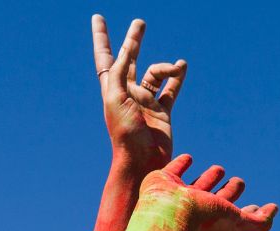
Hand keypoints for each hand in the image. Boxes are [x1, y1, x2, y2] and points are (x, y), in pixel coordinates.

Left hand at [93, 16, 185, 172]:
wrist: (143, 162)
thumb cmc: (125, 134)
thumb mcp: (115, 99)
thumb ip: (119, 73)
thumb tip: (124, 53)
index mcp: (112, 89)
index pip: (105, 58)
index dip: (101, 38)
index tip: (97, 18)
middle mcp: (128, 92)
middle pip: (130, 59)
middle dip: (133, 40)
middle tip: (140, 23)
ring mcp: (145, 101)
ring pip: (155, 73)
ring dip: (166, 67)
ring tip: (176, 67)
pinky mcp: (162, 111)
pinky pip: (171, 89)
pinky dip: (177, 77)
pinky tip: (182, 65)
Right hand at [141, 155, 277, 230]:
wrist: (168, 212)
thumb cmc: (205, 220)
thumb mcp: (240, 224)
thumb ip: (261, 222)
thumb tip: (274, 209)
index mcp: (216, 219)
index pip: (236, 216)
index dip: (248, 212)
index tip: (258, 207)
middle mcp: (199, 208)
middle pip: (219, 200)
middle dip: (231, 192)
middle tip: (239, 182)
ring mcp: (181, 196)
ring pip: (199, 185)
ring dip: (210, 178)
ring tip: (219, 169)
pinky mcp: (165, 181)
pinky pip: (176, 169)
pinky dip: (182, 163)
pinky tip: (188, 158)